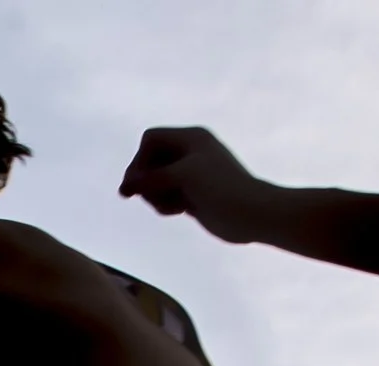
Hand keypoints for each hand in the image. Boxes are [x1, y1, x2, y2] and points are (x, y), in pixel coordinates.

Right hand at [118, 127, 272, 243]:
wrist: (253, 214)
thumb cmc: (223, 188)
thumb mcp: (183, 176)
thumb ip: (151, 179)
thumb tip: (124, 186)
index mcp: (191, 138)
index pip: (150, 140)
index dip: (140, 160)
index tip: (142, 182)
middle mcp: (190, 153)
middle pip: (149, 161)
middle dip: (147, 180)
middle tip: (153, 197)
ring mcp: (191, 175)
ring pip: (155, 182)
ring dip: (156, 195)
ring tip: (172, 206)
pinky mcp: (192, 195)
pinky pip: (166, 196)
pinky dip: (166, 204)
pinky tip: (180, 211)